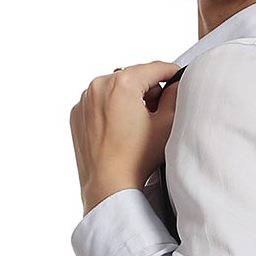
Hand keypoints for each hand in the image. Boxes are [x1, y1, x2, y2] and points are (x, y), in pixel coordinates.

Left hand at [70, 60, 180, 215]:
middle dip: (147, 91)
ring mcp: (84, 100)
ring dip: (127, 100)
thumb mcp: (166, 125)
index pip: (154, 68)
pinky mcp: (77, 114)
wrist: (109, 187)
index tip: (178, 77)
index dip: (171, 72)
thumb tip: (176, 85)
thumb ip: (175, 96)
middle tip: (155, 114)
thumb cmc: (136, 160)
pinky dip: (110, 110)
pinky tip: (119, 131)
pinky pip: (98, 103)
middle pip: (132, 77)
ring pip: (114, 89)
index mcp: (122, 83)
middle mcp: (98, 85)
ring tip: (135, 126)